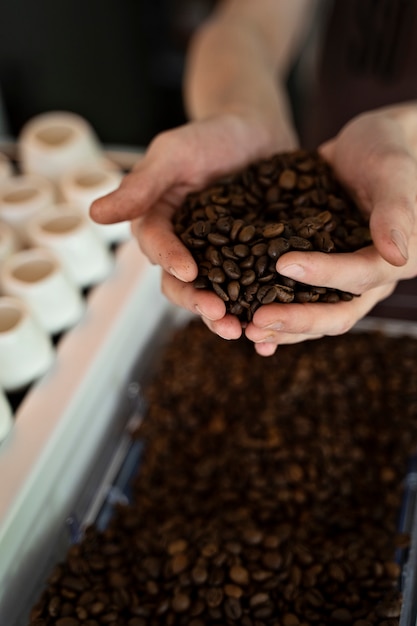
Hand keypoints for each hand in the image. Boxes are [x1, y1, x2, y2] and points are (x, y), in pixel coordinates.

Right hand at [90, 112, 295, 340]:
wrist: (258, 132)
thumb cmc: (211, 136)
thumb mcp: (176, 153)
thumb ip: (142, 184)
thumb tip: (95, 214)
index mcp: (159, 224)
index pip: (157, 247)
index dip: (170, 260)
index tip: (188, 272)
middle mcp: (184, 248)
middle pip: (181, 283)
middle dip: (197, 302)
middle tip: (219, 315)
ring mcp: (217, 258)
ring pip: (214, 294)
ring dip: (224, 317)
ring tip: (243, 332)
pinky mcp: (248, 263)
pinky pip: (248, 291)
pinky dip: (255, 313)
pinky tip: (268, 336)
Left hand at [246, 105, 416, 355]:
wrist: (367, 145)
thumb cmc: (385, 151)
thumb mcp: (391, 172)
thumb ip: (395, 212)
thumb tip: (398, 256)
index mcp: (392, 260)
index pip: (359, 277)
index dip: (323, 274)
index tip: (283, 264)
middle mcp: (367, 279)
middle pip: (336, 314)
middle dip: (296, 320)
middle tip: (257, 322)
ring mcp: (341, 280)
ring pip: (315, 317)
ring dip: (282, 327)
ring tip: (247, 329)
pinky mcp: (318, 274)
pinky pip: (298, 301)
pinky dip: (275, 311)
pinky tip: (246, 322)